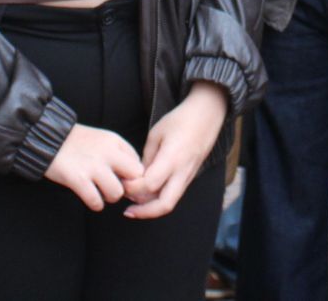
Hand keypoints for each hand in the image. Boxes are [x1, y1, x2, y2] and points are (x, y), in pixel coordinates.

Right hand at [44, 124, 144, 211]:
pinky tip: (90, 197)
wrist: (47, 138)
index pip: (139, 165)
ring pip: (117, 193)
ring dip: (109, 197)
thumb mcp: (103, 140)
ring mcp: (93, 166)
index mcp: (115, 141)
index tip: (125, 182)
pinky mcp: (78, 179)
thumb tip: (135, 180)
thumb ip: (119, 155)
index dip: (134, 178)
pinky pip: (96, 201)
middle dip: (127, 188)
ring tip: (100, 192)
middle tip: (116, 189)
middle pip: (135, 178)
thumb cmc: (76, 142)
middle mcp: (107, 152)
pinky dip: (95, 204)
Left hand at [123, 82, 228, 219]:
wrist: (207, 116)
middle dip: (144, 212)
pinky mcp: (190, 177)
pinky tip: (147, 196)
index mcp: (172, 158)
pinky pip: (174, 195)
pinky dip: (159, 200)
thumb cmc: (180, 120)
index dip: (133, 187)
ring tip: (134, 206)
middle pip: (164, 205)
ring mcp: (188, 176)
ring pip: (170, 203)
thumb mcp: (156, 134)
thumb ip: (146, 158)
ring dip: (151, 209)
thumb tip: (137, 177)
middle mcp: (182, 172)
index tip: (121, 182)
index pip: (149, 184)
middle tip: (127, 211)